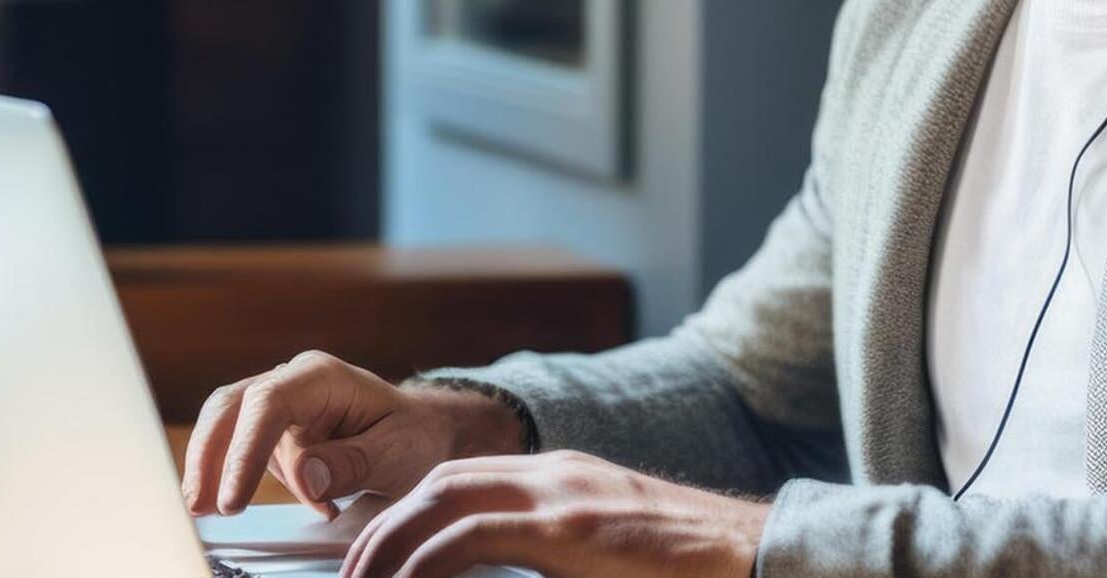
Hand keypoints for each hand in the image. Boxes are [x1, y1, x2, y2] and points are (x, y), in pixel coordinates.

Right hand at [183, 351, 525, 517]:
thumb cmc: (414, 436)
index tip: (234, 498)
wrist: (423, 433)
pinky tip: (281, 504)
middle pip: (230, 409)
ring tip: (216, 510)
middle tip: (200, 507)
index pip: (267, 405)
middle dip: (208, 458)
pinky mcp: (273, 430)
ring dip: (218, 471)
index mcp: (322, 376)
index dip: (244, 452)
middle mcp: (293, 381)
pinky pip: (244, 452)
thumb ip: (351, 463)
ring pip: (228, 430)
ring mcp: (279, 404)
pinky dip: (242, 479)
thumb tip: (306, 476)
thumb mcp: (396, 453)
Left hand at [341, 450, 768, 577]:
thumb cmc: (690, 567)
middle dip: (384, 525)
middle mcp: (558, 474)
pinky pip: (474, 537)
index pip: (464, 479)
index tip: (376, 553)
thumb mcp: (609, 554)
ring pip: (444, 499)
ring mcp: (565, 496)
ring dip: (390, 542)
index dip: (409, 513)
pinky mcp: (573, 531)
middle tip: (350, 571)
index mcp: (566, 479)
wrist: (755, 555)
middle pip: (440, 482)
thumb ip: (558, 556)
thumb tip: (505, 572)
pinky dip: (427, 560)